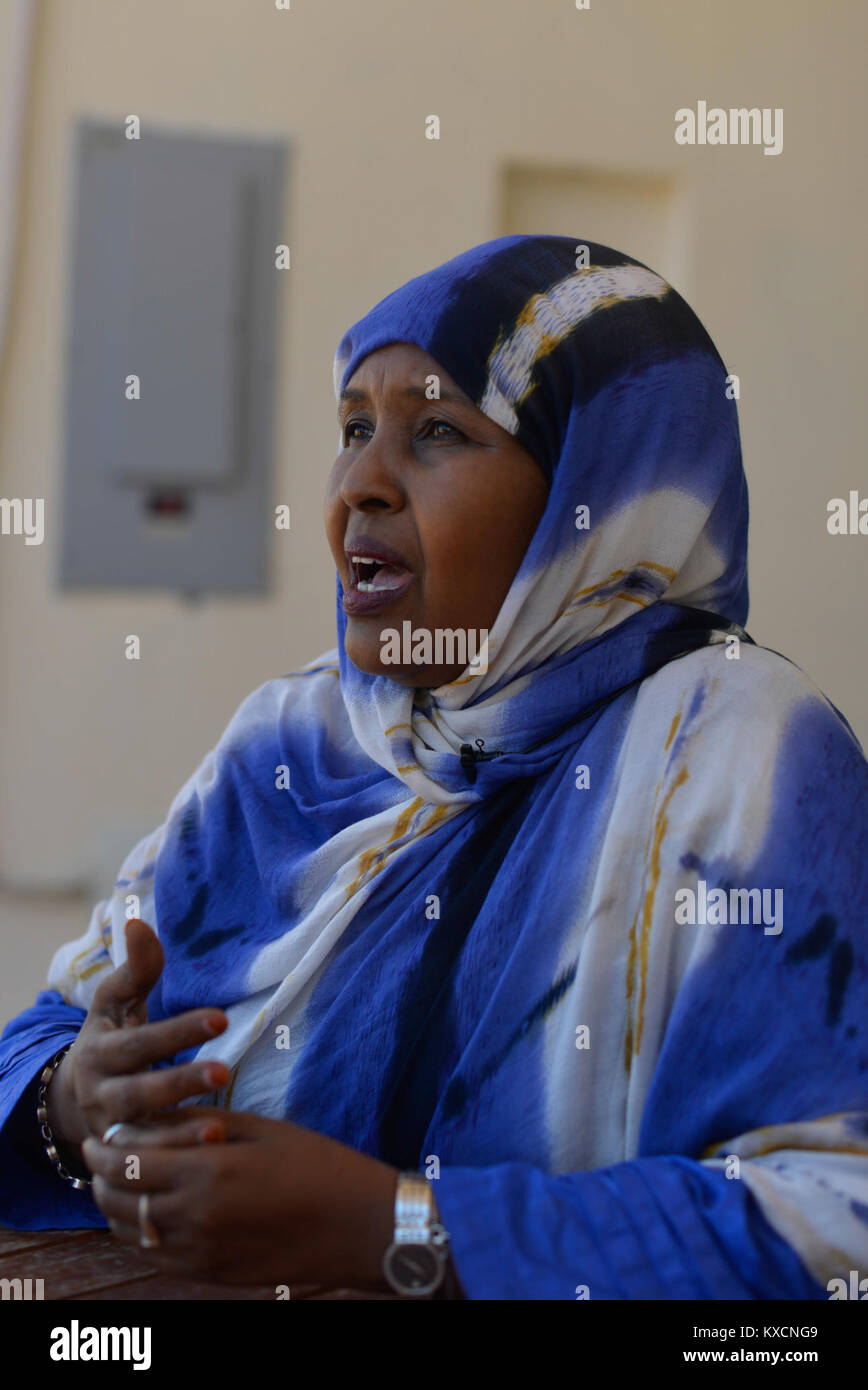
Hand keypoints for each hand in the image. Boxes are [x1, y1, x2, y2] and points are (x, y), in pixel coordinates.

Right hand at [47, 918, 230, 1159]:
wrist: (77, 1096)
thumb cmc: (110, 1037)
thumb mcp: (115, 1003)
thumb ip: (135, 969)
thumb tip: (139, 922)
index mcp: (100, 1053)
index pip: (140, 1041)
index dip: (178, 1031)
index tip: (221, 1018)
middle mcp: (101, 1095)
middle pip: (138, 1093)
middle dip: (179, 1083)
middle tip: (224, 1071)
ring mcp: (111, 1131)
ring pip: (140, 1139)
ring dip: (179, 1136)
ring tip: (219, 1133)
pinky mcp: (126, 1159)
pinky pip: (148, 1167)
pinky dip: (175, 1163)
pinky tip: (212, 1157)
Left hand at [83, 1107, 399, 1291]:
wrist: (357, 1225)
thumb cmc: (315, 1165)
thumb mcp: (258, 1129)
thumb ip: (200, 1123)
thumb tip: (151, 1119)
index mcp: (206, 1172)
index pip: (126, 1163)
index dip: (103, 1149)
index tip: (99, 1137)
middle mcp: (193, 1217)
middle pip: (117, 1200)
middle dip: (100, 1177)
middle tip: (103, 1158)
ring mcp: (199, 1252)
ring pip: (129, 1233)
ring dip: (115, 1207)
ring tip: (122, 1185)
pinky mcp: (209, 1274)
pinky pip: (154, 1256)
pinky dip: (140, 1234)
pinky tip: (150, 1213)